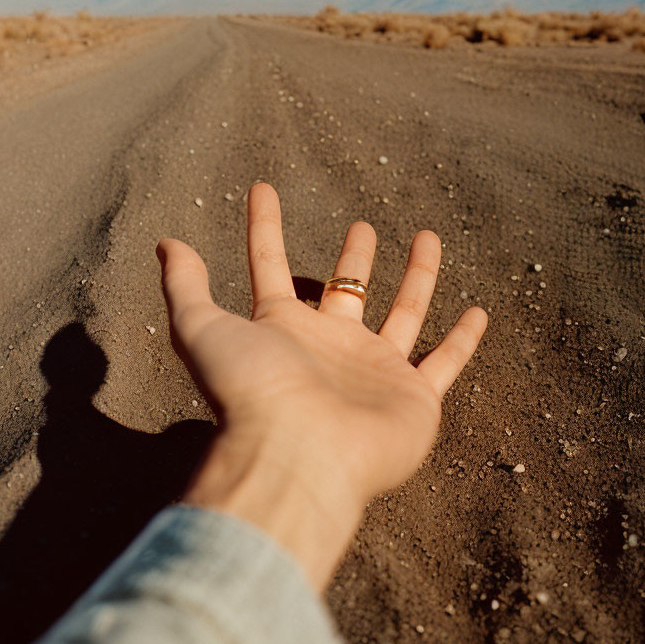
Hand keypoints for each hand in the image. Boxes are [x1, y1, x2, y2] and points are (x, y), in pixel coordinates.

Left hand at [156, 183, 486, 590]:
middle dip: (353, 258)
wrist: (300, 456)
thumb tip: (166, 243)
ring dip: (416, 277)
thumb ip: (186, 287)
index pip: (270, 266)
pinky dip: (462, 340)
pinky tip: (478, 312)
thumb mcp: (203, 329)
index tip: (262, 186)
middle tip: (360, 226)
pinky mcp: (414, 398)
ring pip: (402, 312)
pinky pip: (444, 362)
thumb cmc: (250, 392)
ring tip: (427, 236)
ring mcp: (374, 371)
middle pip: (346, 290)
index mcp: (282, 329)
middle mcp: (330, 347)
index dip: (263, 227)